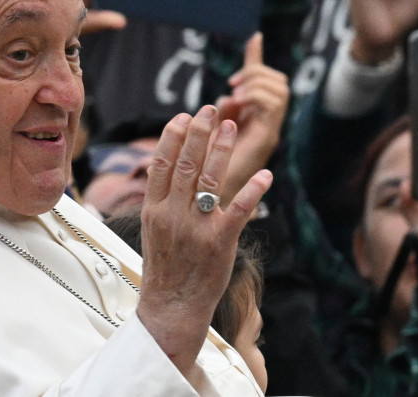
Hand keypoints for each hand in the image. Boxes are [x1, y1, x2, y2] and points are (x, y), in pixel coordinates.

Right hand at [137, 105, 272, 373]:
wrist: (170, 307)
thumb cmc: (165, 268)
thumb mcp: (152, 230)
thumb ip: (160, 200)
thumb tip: (166, 167)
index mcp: (153, 210)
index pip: (161, 164)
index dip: (173, 136)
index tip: (184, 117)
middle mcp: (172, 215)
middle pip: (186, 164)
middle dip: (200, 133)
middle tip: (211, 109)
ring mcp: (196, 228)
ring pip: (209, 179)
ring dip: (222, 149)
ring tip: (231, 126)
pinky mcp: (219, 242)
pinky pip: (239, 210)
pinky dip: (253, 190)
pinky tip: (266, 175)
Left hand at [216, 34, 288, 204]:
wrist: (204, 204)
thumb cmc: (202, 171)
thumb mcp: (208, 130)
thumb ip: (217, 112)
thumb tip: (224, 94)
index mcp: (253, 118)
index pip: (264, 80)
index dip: (258, 57)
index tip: (254, 36)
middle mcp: (266, 124)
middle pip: (278, 82)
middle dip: (257, 73)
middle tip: (233, 85)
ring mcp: (269, 132)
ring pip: (279, 91)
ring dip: (256, 84)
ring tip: (235, 94)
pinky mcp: (267, 140)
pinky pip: (273, 106)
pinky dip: (256, 96)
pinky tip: (238, 103)